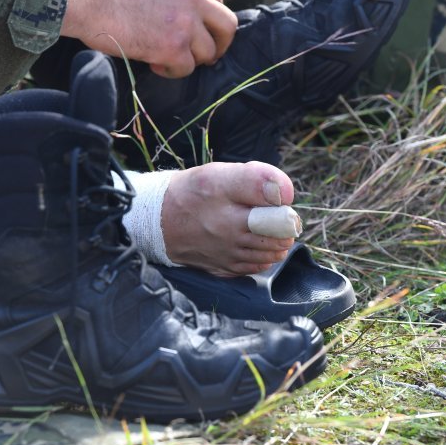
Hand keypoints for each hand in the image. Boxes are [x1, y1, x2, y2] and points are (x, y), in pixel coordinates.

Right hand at [60, 0, 236, 76]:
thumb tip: (193, 20)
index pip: (217, 0)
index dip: (209, 21)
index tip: (198, 32)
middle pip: (227, 26)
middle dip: (218, 44)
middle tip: (204, 55)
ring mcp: (186, 21)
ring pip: (208, 52)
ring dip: (191, 60)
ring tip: (167, 58)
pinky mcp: (173, 46)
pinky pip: (187, 68)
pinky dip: (173, 71)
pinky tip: (155, 64)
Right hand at [161, 162, 296, 276]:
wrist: (159, 220)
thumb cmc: (191, 192)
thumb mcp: (219, 175)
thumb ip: (255, 179)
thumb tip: (286, 194)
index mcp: (233, 215)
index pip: (280, 220)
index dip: (285, 209)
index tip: (278, 202)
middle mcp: (232, 241)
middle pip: (279, 239)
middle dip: (283, 226)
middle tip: (274, 214)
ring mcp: (229, 258)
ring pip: (270, 255)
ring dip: (276, 242)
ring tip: (267, 227)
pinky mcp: (223, 269)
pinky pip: (254, 267)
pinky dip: (261, 256)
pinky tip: (255, 243)